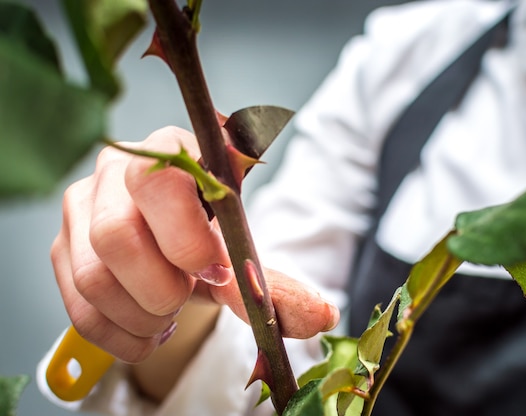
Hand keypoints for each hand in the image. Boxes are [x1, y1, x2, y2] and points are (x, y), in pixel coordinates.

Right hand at [51, 126, 338, 364]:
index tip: (216, 270)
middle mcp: (115, 172)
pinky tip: (147, 332)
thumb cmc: (209, 233)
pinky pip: (77, 308)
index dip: (186, 236)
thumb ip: (275, 284)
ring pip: (92, 275)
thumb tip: (320, 317)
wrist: (174, 240)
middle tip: (187, 298)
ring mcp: (81, 209)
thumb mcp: (243, 250)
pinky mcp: (63, 248)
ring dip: (141, 315)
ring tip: (169, 315)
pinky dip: (119, 336)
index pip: (159, 180)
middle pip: (116, 233)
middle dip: (162, 287)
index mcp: (168, 151)